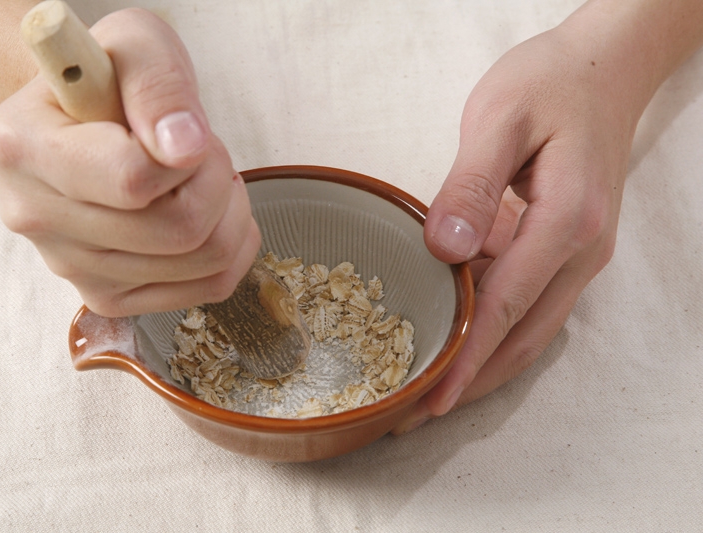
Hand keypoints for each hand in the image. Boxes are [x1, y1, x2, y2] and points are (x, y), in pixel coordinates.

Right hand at [0, 8, 260, 316]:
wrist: (82, 120)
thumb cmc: (109, 78)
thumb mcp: (136, 44)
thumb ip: (159, 86)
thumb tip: (184, 149)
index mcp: (23, 147)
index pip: (133, 181)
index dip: (187, 157)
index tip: (183, 129)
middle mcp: (33, 217)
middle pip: (179, 230)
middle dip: (216, 181)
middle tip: (199, 152)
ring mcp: (68, 266)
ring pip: (203, 262)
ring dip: (228, 211)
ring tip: (196, 178)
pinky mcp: (106, 296)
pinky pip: (208, 286)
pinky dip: (232, 245)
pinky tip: (209, 211)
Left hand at [392, 19, 646, 433]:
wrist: (605, 70)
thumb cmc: (551, 85)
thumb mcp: (501, 119)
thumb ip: (471, 186)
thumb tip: (444, 250)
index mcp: (567, 221)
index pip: (506, 307)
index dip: (466, 358)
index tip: (430, 399)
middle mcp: (581, 252)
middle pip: (522, 338)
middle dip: (470, 382)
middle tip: (414, 415)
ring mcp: (580, 256)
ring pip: (530, 331)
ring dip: (483, 367)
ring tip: (430, 393)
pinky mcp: (567, 250)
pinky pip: (530, 305)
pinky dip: (494, 334)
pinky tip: (457, 340)